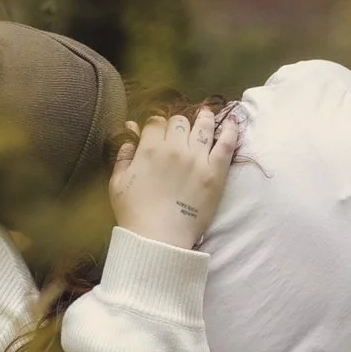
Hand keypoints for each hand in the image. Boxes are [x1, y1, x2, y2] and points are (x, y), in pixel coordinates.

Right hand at [110, 106, 239, 250]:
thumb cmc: (134, 213)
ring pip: (203, 127)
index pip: (155, 122)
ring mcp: (197, 158)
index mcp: (149, 149)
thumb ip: (123, 155)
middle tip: (180, 129)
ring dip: (204, 117)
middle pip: (179, 122)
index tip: (159, 129)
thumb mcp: (118, 182)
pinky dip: (231, 130)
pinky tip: (232, 121)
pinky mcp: (216, 172)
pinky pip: (226, 144)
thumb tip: (130, 131)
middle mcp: (174, 148)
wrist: (159, 238)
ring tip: (207, 112)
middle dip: (178, 123)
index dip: (156, 123)